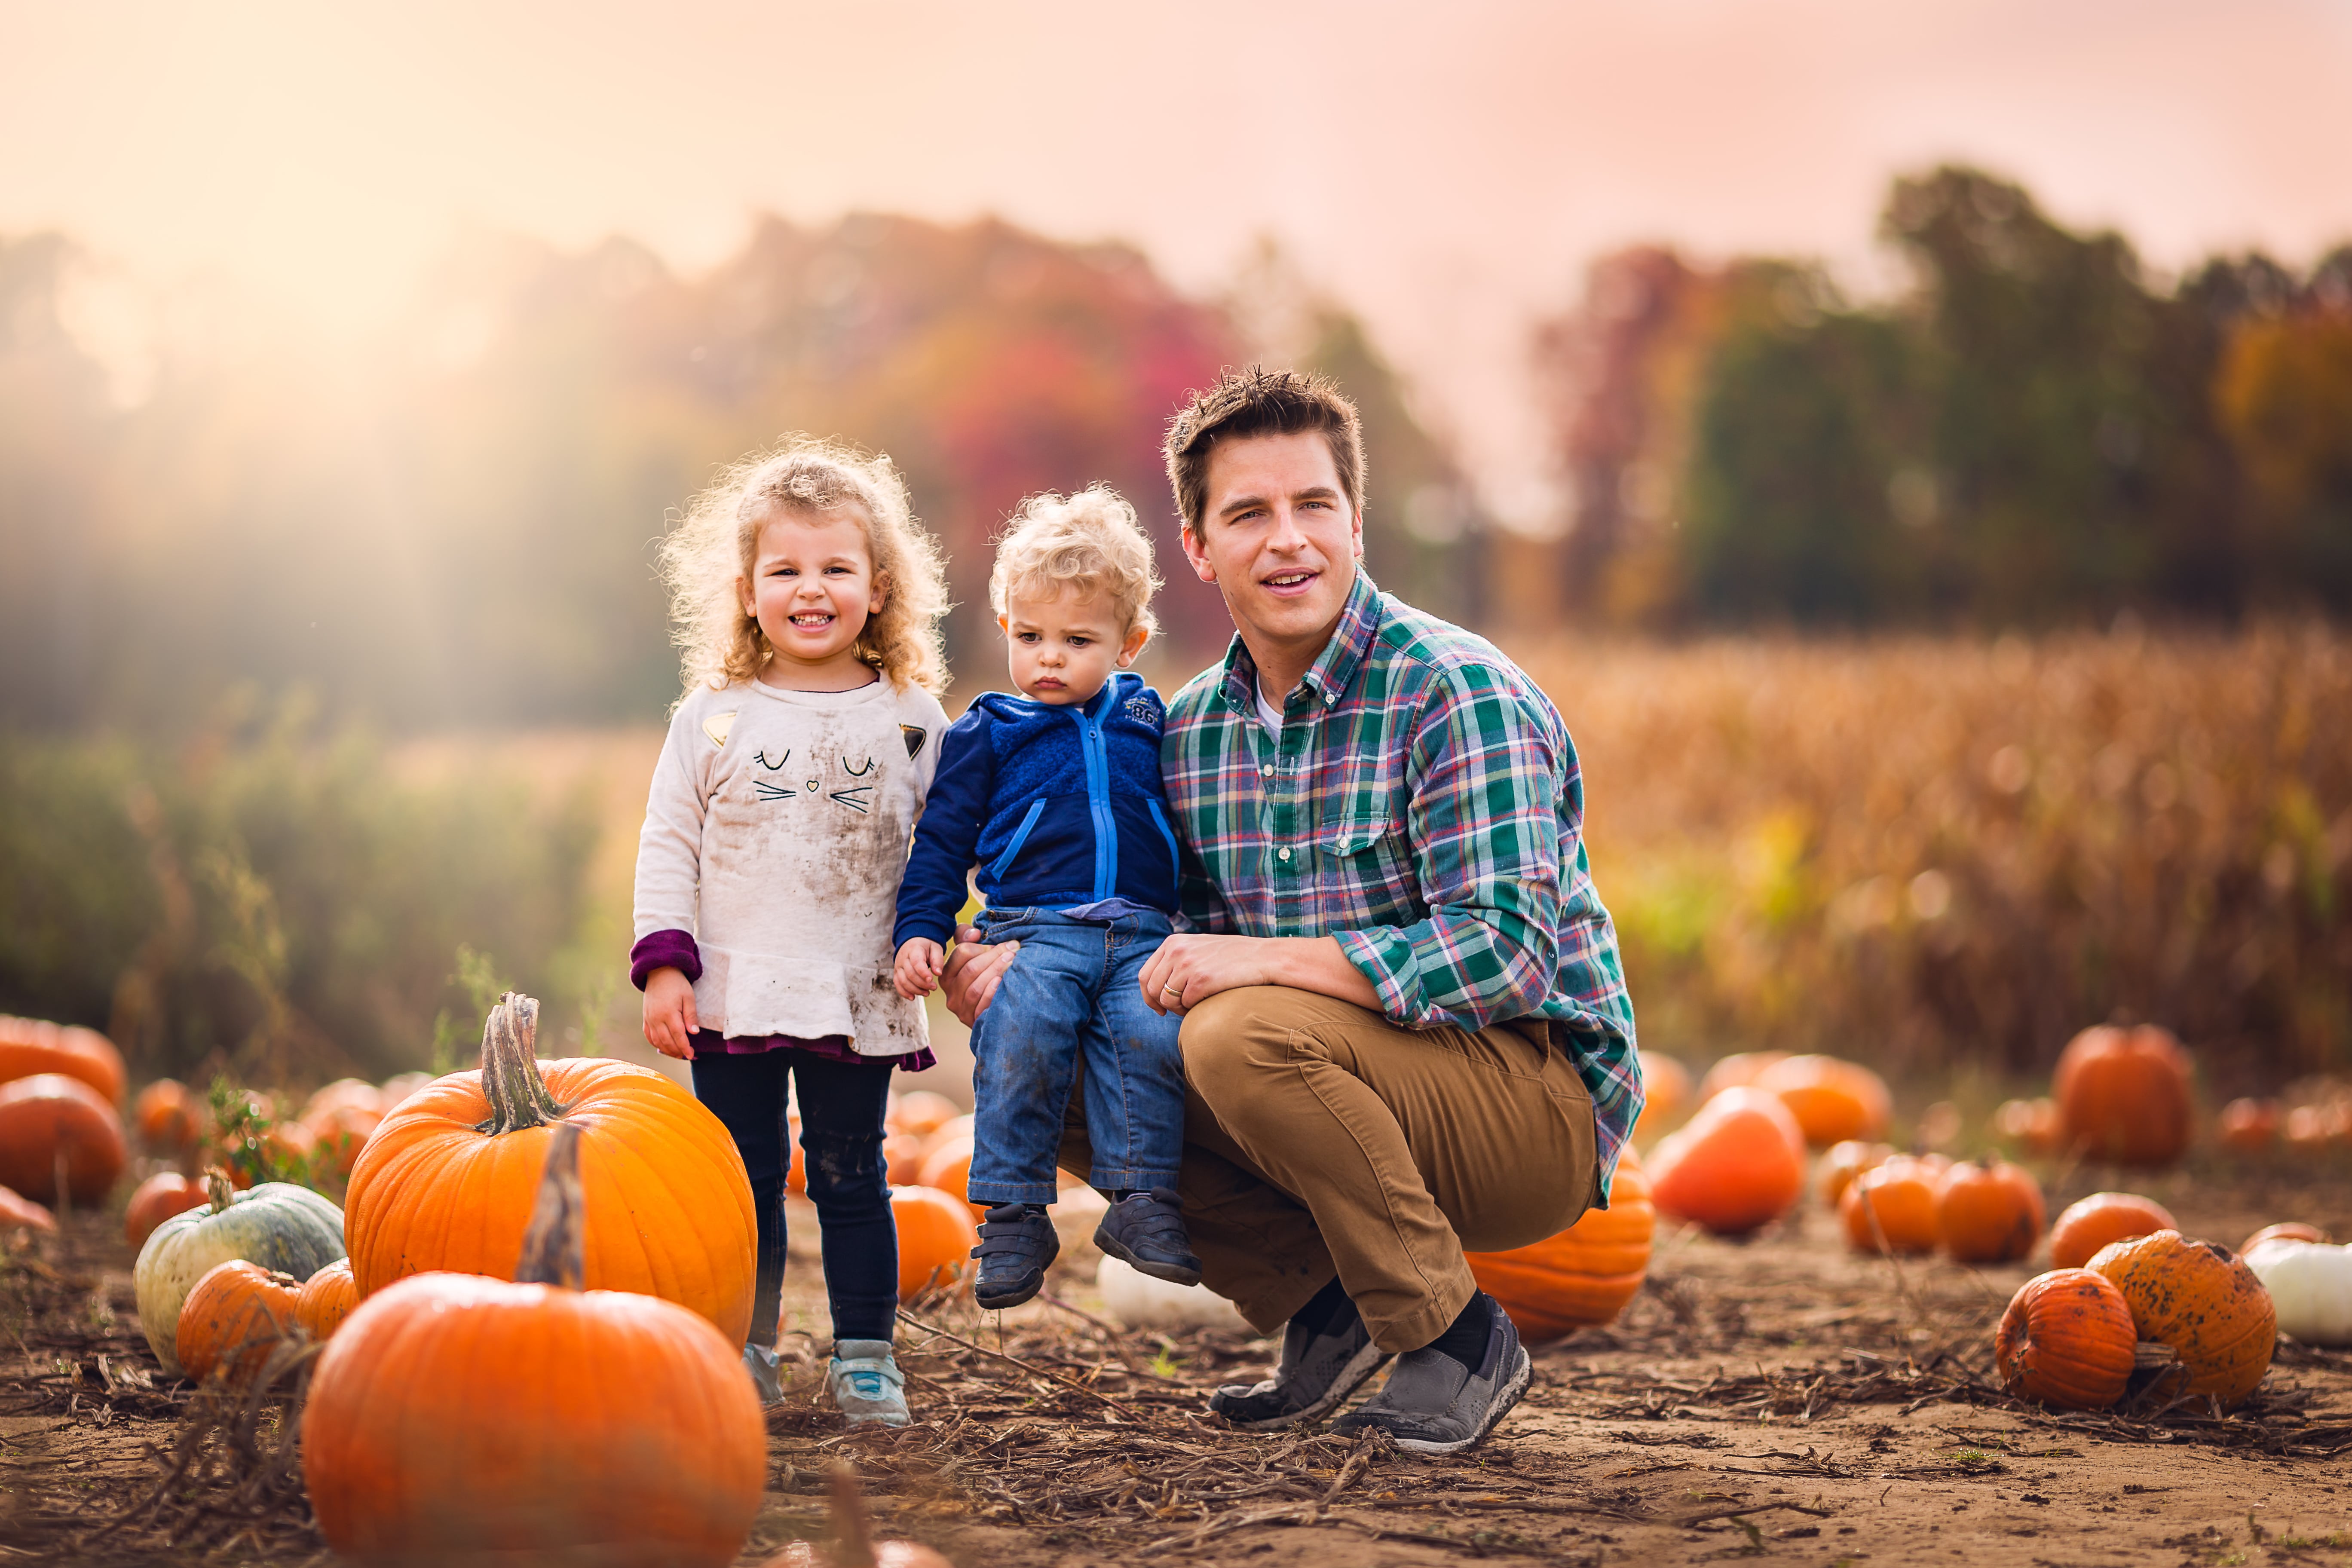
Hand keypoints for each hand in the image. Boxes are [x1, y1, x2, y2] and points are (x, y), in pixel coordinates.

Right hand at [642, 967, 698, 1059]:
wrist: (659, 972)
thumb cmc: (677, 984)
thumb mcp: (689, 997)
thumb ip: (691, 1016)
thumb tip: (694, 1033)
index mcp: (669, 1012)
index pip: (678, 1036)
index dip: (685, 1048)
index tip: (692, 1055)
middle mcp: (656, 1018)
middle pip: (667, 1041)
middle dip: (678, 1051)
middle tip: (688, 1055)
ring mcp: (649, 1019)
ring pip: (657, 1041)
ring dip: (667, 1050)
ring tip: (678, 1054)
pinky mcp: (645, 1018)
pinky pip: (648, 1036)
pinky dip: (656, 1044)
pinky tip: (664, 1047)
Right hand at [894, 938, 944, 998]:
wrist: (913, 941)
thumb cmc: (927, 946)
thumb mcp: (935, 948)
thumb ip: (937, 960)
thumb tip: (938, 974)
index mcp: (914, 949)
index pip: (916, 962)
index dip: (923, 973)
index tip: (932, 980)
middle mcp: (903, 958)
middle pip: (910, 974)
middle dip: (922, 984)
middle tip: (934, 988)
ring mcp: (898, 966)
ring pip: (903, 981)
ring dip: (915, 990)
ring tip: (927, 993)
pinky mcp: (896, 972)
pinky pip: (897, 984)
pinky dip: (904, 992)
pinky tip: (913, 997)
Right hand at [938, 923, 1018, 1027]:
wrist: (990, 1012)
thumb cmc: (982, 975)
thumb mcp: (971, 954)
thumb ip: (966, 937)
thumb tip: (975, 933)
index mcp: (947, 973)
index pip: (961, 953)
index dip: (983, 946)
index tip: (1001, 944)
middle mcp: (949, 992)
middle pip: (970, 970)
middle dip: (994, 957)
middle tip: (1013, 950)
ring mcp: (959, 1008)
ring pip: (975, 987)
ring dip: (995, 971)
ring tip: (1012, 961)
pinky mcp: (971, 1020)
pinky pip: (980, 1006)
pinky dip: (991, 992)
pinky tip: (1002, 982)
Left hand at [1138, 933, 1272, 1016]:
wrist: (1265, 957)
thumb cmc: (1233, 957)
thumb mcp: (1199, 948)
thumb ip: (1177, 959)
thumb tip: (1155, 986)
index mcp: (1173, 942)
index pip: (1145, 975)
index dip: (1149, 996)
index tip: (1159, 1007)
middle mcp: (1176, 951)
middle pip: (1153, 990)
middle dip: (1163, 1005)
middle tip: (1180, 1010)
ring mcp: (1187, 965)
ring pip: (1167, 1000)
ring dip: (1180, 1009)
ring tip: (1197, 1004)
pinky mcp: (1200, 980)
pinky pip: (1186, 1005)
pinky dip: (1194, 1009)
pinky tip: (1208, 1002)